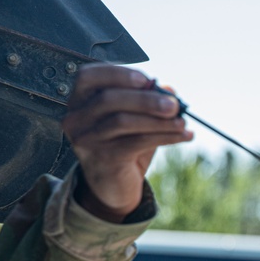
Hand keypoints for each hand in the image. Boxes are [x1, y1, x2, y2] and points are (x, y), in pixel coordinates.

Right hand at [61, 64, 192, 219]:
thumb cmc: (122, 146)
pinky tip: (183, 136)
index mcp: (79, 101)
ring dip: (158, 120)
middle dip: (146, 99)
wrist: (112, 186)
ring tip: (182, 122)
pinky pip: (137, 142)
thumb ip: (147, 100)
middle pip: (108, 99)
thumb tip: (169, 89)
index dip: (118, 74)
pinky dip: (165, 137)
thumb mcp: (134, 119)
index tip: (147, 79)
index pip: (88, 76)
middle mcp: (76, 119)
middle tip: (174, 104)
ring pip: (123, 121)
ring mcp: (87, 140)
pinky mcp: (103, 158)